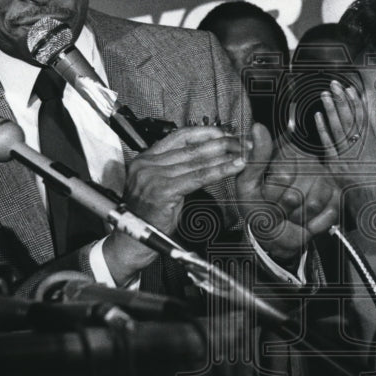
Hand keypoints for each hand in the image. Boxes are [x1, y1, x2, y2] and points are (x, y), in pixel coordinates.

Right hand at [103, 126, 246, 281]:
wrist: (131, 242)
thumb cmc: (148, 217)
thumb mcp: (160, 186)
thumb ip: (175, 169)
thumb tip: (203, 158)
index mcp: (145, 159)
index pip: (179, 136)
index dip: (205, 132)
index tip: (224, 133)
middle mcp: (147, 164)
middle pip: (191, 147)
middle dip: (220, 143)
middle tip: (241, 142)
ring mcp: (153, 176)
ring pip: (197, 162)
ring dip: (225, 156)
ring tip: (243, 153)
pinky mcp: (162, 190)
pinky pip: (198, 177)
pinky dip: (220, 171)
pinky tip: (234, 167)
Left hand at [235, 122, 338, 265]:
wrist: (275, 234)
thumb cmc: (260, 207)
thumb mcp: (247, 184)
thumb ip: (255, 158)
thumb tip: (258, 127)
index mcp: (285, 153)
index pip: (283, 175)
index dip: (271, 193)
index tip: (265, 195)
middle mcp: (308, 161)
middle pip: (296, 193)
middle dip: (283, 208)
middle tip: (278, 207)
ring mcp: (324, 179)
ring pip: (313, 204)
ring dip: (297, 217)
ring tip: (291, 212)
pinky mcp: (337, 197)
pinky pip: (327, 214)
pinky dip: (312, 225)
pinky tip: (305, 219)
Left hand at [315, 80, 375, 216]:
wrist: (371, 210)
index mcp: (373, 147)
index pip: (363, 120)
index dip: (356, 103)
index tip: (351, 89)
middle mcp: (357, 150)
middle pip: (348, 120)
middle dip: (341, 100)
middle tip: (334, 84)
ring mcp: (345, 158)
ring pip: (336, 129)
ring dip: (330, 110)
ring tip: (325, 94)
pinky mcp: (334, 166)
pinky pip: (327, 145)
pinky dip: (322, 130)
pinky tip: (318, 117)